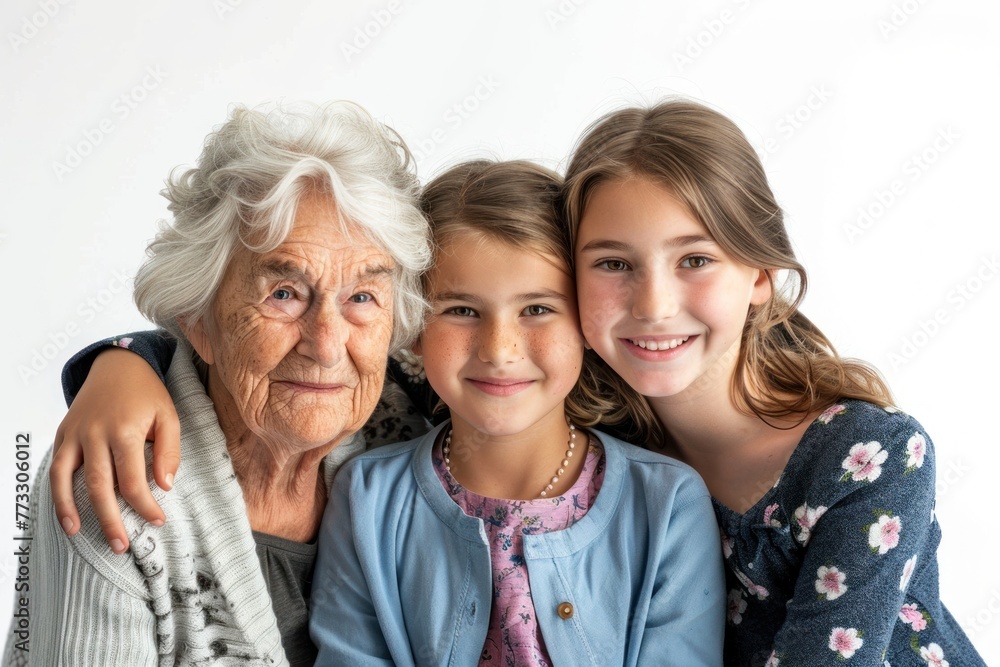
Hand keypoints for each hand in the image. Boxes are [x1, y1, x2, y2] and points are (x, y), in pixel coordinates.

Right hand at [50, 347, 179, 552]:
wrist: (117, 365)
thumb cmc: (147, 394)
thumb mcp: (169, 416)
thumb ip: (169, 452)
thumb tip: (165, 486)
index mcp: (125, 431)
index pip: (134, 480)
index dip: (145, 505)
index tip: (157, 521)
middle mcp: (95, 434)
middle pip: (100, 486)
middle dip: (110, 519)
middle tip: (121, 546)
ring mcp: (75, 434)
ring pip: (68, 479)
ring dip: (73, 510)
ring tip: (80, 535)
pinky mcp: (63, 434)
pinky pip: (56, 468)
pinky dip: (57, 492)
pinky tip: (65, 514)